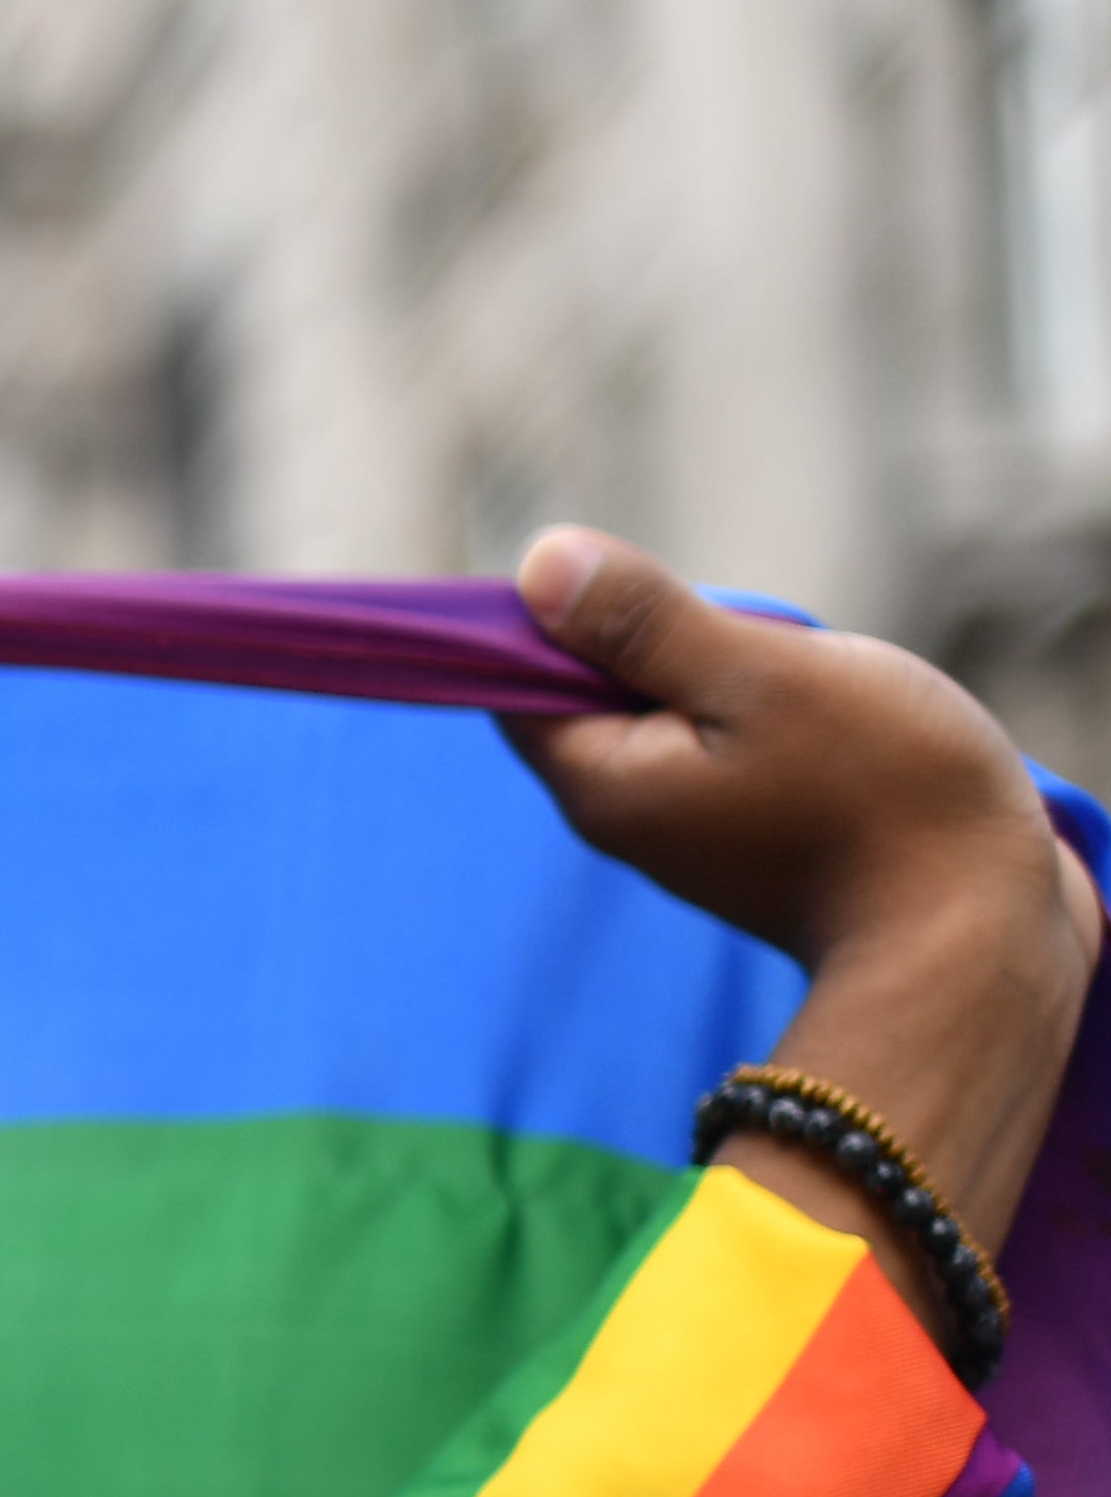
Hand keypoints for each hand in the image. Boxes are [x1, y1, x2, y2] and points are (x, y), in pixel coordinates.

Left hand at [504, 525, 1095, 1314]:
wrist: (977, 930)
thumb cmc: (879, 796)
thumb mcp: (757, 676)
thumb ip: (644, 622)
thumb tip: (539, 565)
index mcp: (599, 778)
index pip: (519, 678)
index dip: (572, 615)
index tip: (662, 601)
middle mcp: (624, 814)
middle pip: (602, 687)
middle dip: (673, 642)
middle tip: (760, 656)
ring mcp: (688, 832)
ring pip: (678, 711)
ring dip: (736, 677)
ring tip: (814, 698)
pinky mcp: (753, 835)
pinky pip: (736, 746)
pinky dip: (775, 715)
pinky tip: (836, 728)